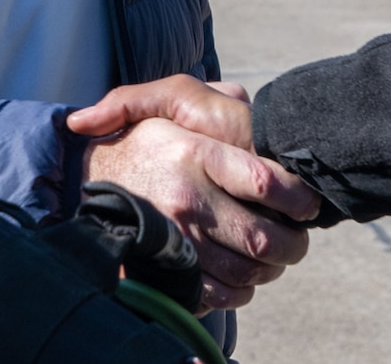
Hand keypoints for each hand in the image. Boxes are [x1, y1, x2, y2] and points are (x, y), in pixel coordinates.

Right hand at [68, 79, 319, 310]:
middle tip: (299, 237)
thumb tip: (257, 107)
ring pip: (246, 272)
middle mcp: (187, 199)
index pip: (265, 181)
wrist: (83, 176)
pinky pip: (219, 295)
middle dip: (295, 243)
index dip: (298, 197)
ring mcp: (175, 239)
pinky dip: (240, 291)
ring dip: (271, 269)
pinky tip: (243, 274)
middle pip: (264, 237)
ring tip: (275, 256)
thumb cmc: (142, 137)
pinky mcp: (164, 270)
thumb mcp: (171, 100)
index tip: (307, 201)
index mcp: (195, 153)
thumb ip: (216, 95)